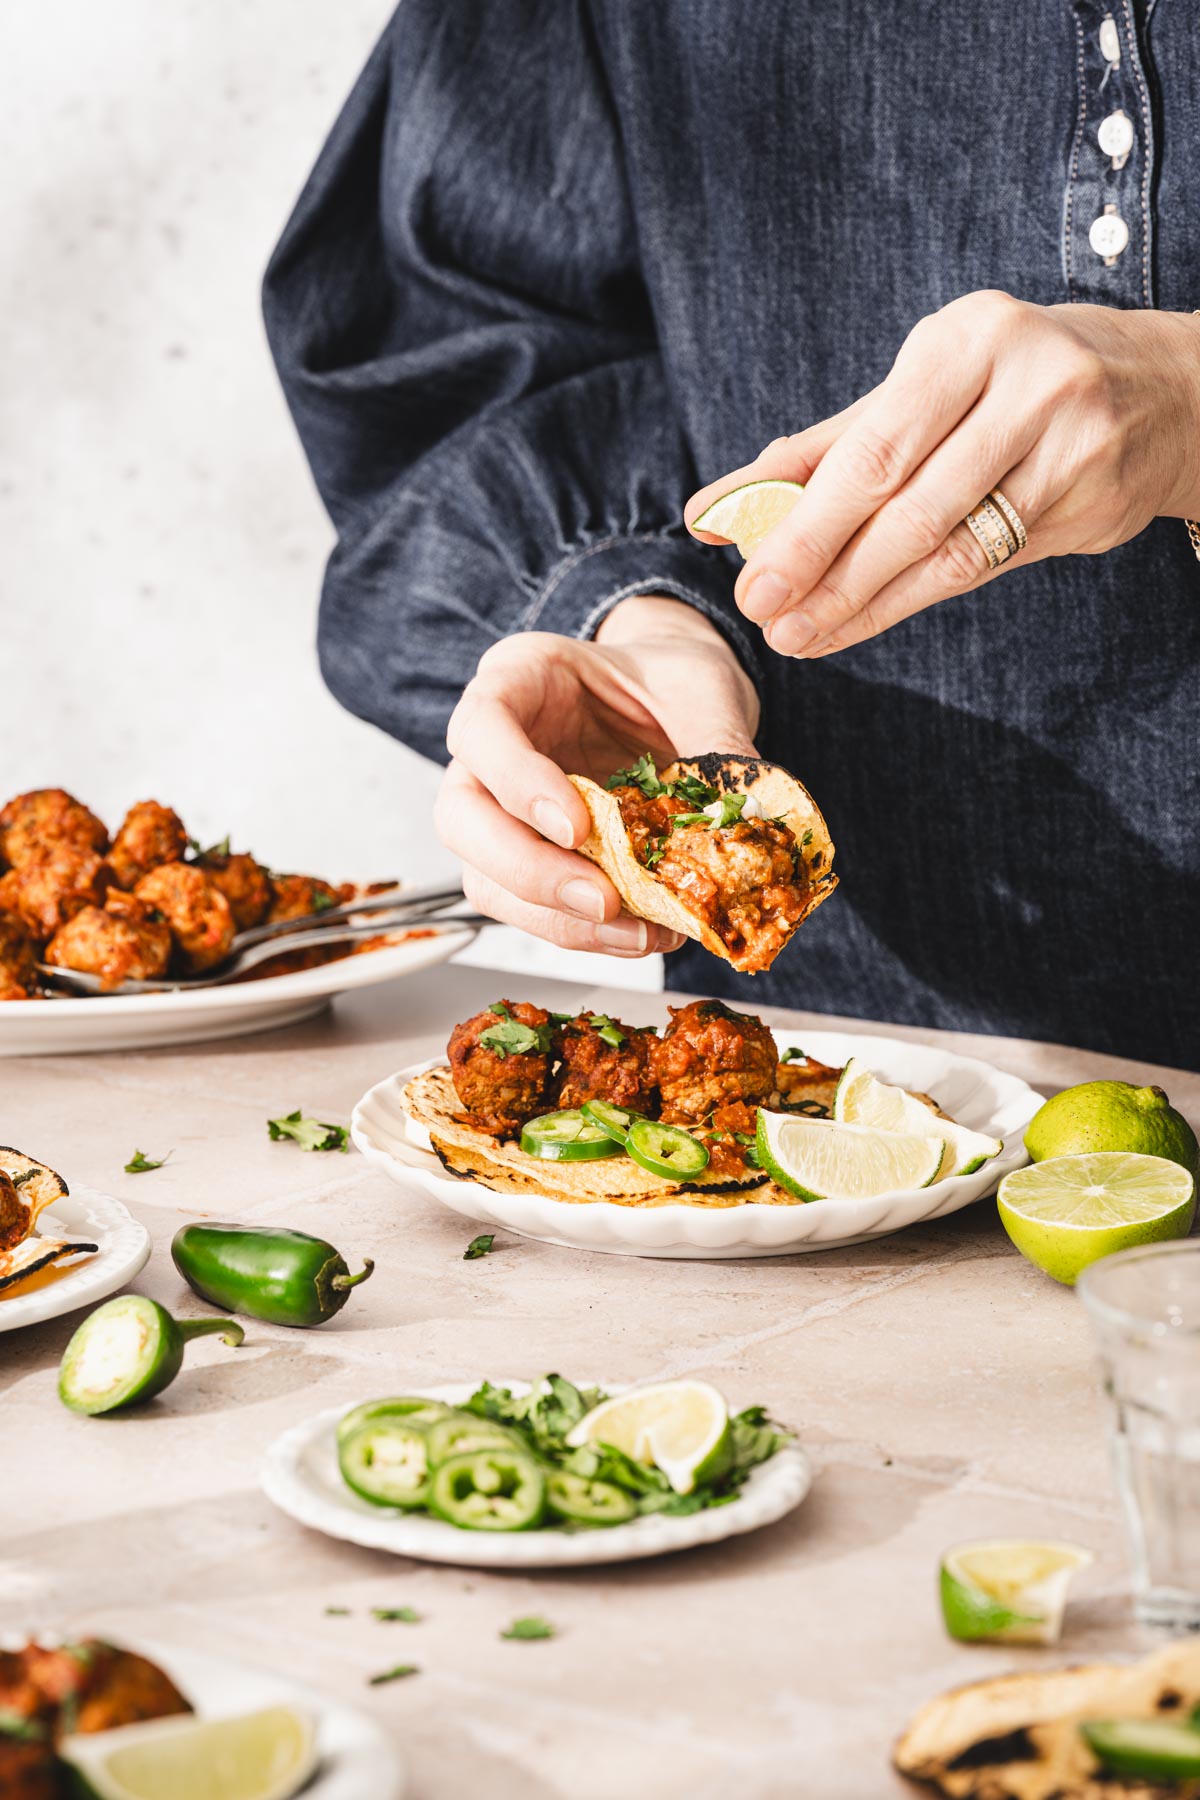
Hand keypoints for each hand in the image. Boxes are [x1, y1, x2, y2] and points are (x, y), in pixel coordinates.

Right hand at [436, 596, 759, 953]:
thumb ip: (716, 743)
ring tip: (634, 932)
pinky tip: (641, 932)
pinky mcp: (530, 859)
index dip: (518, 783)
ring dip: (556, 918)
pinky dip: (583, 932)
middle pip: (461, 819)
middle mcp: (490, 748)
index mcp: (518, 679)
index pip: (482, 729)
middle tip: (602, 900)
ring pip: (486, 879)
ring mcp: (501, 810)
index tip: (577, 826)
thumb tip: (743, 824)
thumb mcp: (702, 689)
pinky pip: (532, 908)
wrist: (677, 702)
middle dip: (529, 871)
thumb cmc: (672, 680)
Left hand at [686, 293, 1199, 657]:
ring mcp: (1070, 445)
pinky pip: (987, 565)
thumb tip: (711, 513)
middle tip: (768, 619)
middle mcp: (1025, 385)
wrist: (1158, 389)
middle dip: (827, 572)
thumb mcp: (919, 390)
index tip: (749, 577)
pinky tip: (862, 621)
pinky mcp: (1093, 500)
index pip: (872, 449)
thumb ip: (819, 451)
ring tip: (804, 636)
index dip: (806, 524)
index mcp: (965, 340)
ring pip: (950, 547)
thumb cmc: (1004, 385)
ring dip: (866, 602)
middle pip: (907, 504)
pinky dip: (913, 599)